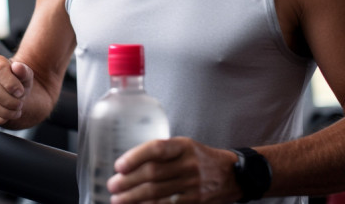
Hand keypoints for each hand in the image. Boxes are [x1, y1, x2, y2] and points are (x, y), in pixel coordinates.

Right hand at [0, 55, 33, 124]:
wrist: (13, 93)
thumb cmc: (19, 81)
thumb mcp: (26, 75)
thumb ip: (24, 71)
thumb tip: (17, 67)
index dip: (11, 83)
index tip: (21, 92)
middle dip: (9, 101)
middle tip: (20, 105)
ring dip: (5, 111)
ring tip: (16, 111)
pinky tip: (7, 117)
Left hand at [106, 137, 239, 203]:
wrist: (231, 175)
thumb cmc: (200, 158)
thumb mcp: (184, 147)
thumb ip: (161, 153)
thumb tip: (129, 164)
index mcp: (183, 146)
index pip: (156, 148)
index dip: (135, 157)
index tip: (118, 166)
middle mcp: (188, 164)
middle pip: (153, 174)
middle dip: (128, 182)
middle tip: (112, 186)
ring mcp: (193, 185)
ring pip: (157, 193)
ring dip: (134, 198)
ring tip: (118, 200)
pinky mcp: (195, 202)